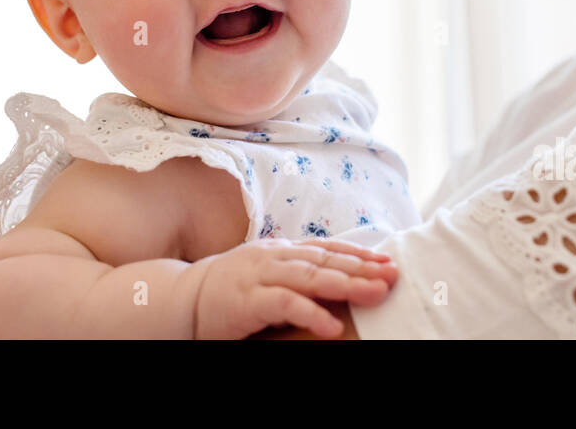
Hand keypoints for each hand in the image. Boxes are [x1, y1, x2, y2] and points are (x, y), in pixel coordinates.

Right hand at [193, 237, 397, 339]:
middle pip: (326, 259)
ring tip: (375, 293)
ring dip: (346, 283)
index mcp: (281, 250)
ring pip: (310, 276)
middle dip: (362, 267)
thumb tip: (340, 278)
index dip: (359, 253)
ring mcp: (260, 275)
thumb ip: (298, 274)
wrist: (182, 299)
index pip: (327, 248)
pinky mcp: (248, 300)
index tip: (388, 260)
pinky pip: (285, 304)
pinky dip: (311, 313)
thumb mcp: (268, 275)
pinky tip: (333, 326)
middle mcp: (274, 256)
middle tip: (393, 275)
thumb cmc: (231, 290)